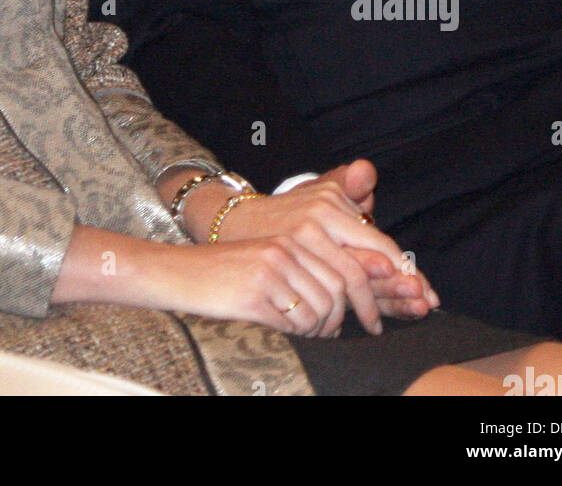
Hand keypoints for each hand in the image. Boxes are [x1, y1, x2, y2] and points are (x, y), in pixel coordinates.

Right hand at [53, 225, 364, 336]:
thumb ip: (313, 264)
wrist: (181, 273)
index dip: (375, 290)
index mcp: (299, 229)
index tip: (380, 313)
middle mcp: (291, 242)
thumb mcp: (274, 256)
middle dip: (355, 315)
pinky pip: (298, 321)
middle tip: (351, 330)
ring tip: (313, 330)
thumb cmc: (230, 272)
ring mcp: (274, 266)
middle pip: (344, 286)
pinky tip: (289, 328)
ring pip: (325, 308)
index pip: (353, 260)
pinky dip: (301, 332)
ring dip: (324, 327)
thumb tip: (361, 290)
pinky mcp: (259, 291)